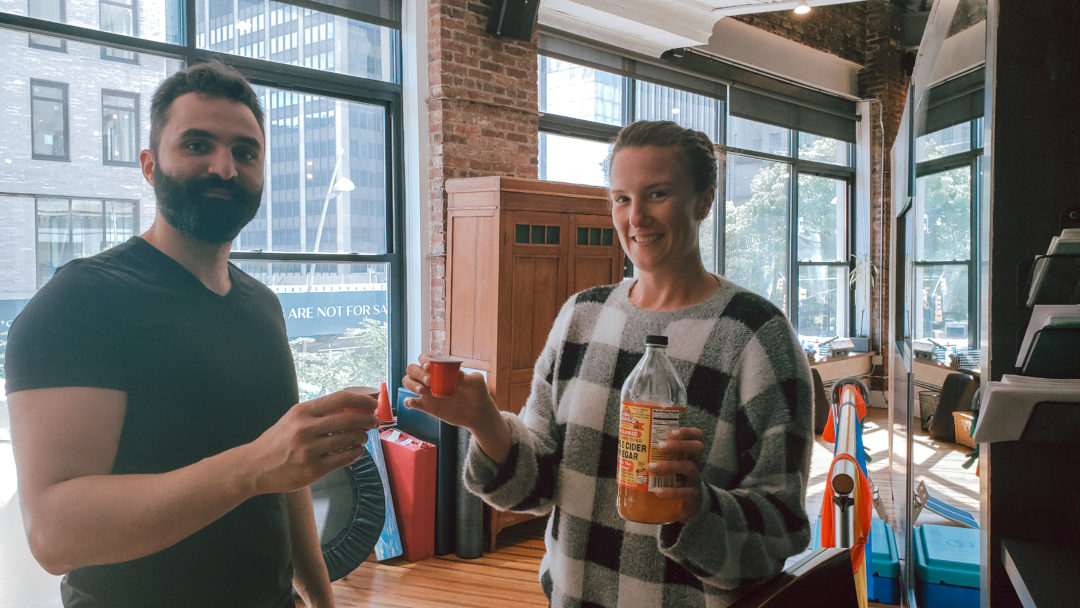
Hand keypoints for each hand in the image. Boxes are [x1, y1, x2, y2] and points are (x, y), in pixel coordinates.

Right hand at [248, 389, 379, 494]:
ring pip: (350, 440)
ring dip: (362, 437)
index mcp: (302, 412)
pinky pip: (345, 459)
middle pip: (349, 419)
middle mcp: (305, 429)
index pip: (340, 399)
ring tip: (362, 437)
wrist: (254, 467)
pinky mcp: (313, 470)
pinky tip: (355, 451)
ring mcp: (309, 450)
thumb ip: (319, 412)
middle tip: (375, 422)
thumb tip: (354, 404)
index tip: (373, 402)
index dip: (362, 399)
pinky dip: (356, 453)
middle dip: (368, 419)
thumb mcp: (293, 418)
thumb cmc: (278, 440)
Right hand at [401, 354, 511, 462]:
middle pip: (412, 368)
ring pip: (407, 382)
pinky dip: (407, 401)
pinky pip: (410, 402)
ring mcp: (427, 391)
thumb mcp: (477, 382)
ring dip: (411, 384)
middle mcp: (431, 378)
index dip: (424, 359)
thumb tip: (458, 374)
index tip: (429, 366)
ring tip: (422, 390)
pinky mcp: (426, 406)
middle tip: (429, 381)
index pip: (425, 358)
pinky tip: (413, 402)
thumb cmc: (478, 393)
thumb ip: (469, 377)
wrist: (477, 413)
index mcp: (442, 368)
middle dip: (417, 372)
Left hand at [649, 427, 704, 520]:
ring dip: (669, 465)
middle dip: (678, 445)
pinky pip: (685, 493)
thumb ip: (655, 454)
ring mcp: (695, 480)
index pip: (696, 436)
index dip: (686, 432)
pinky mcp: (693, 497)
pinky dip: (671, 492)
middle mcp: (695, 464)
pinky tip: (657, 491)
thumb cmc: (672, 479)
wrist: (685, 505)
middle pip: (697, 448)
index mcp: (689, 453)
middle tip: (659, 446)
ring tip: (652, 467)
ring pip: (689, 468)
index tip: (670, 432)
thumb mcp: (668, 464)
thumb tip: (626, 444)